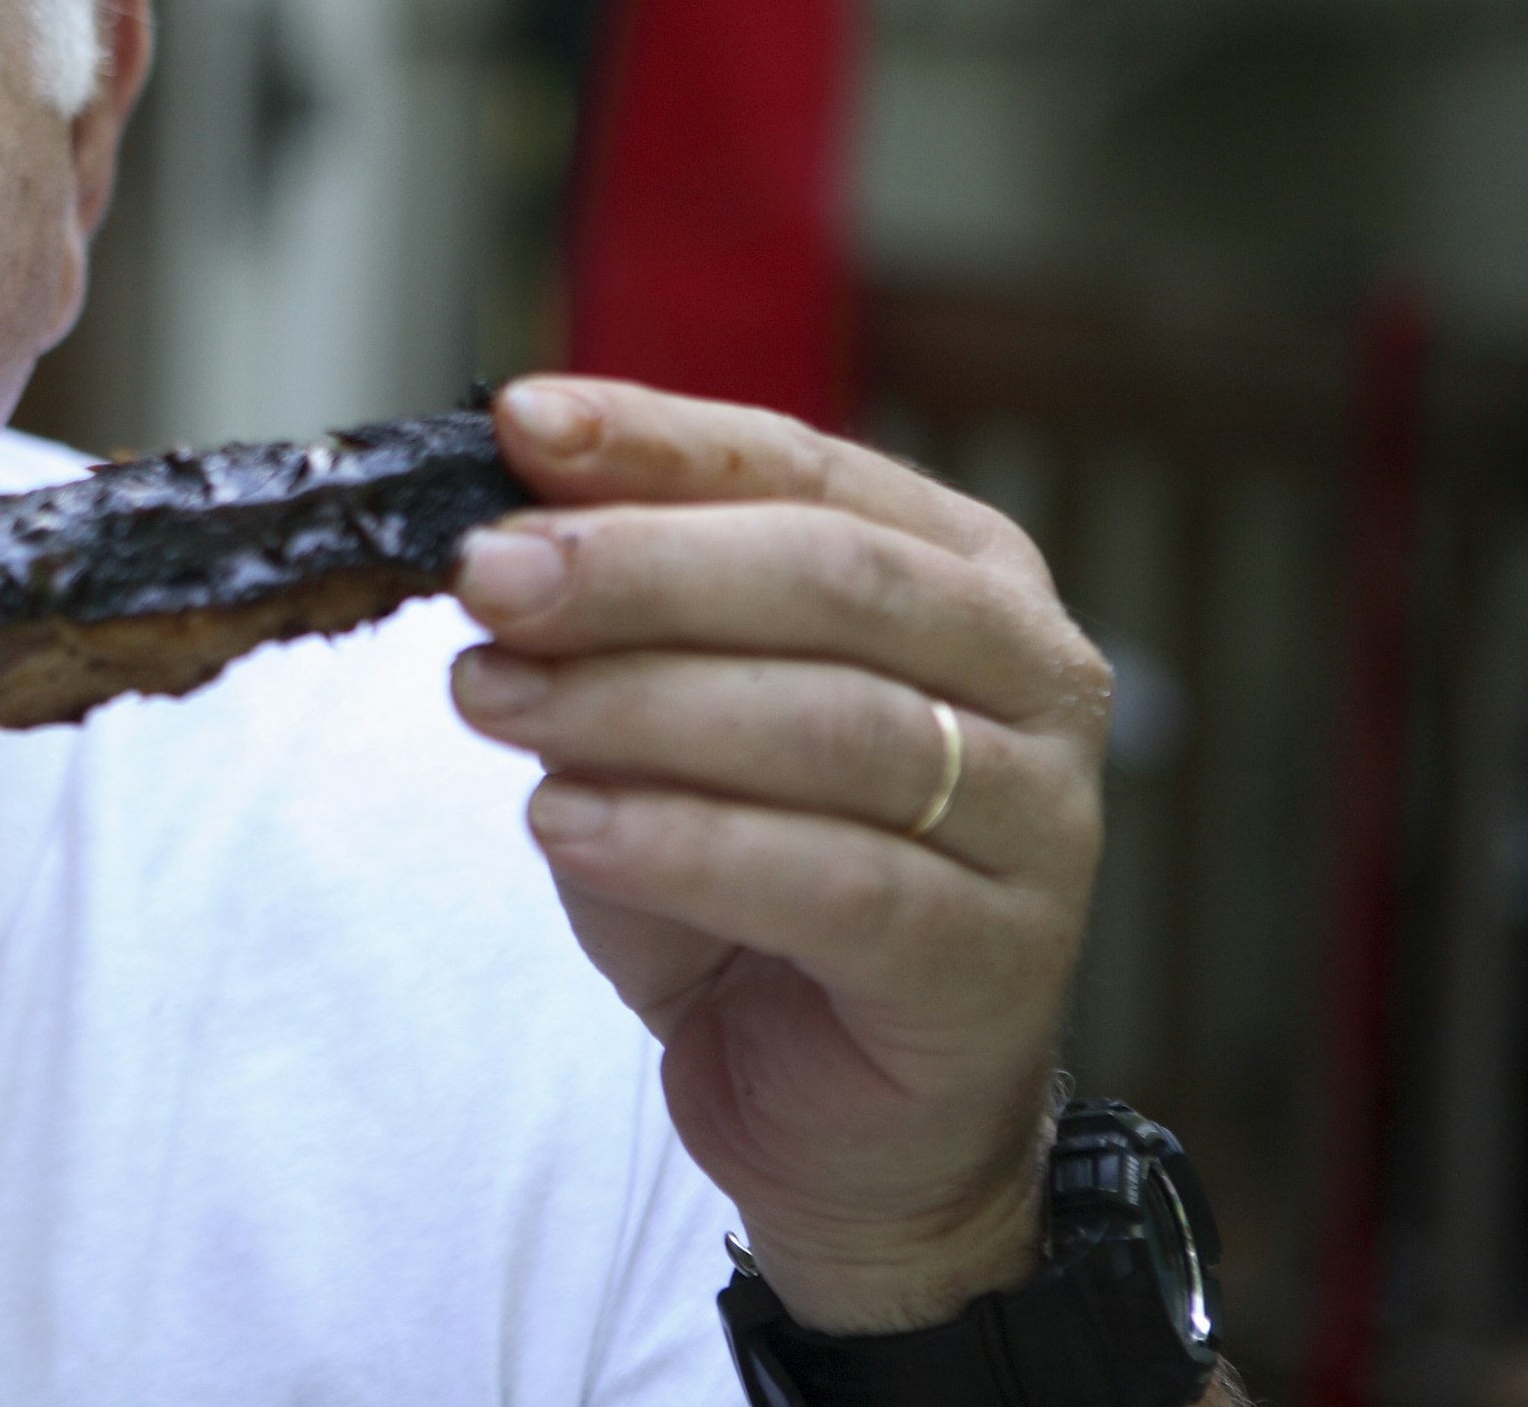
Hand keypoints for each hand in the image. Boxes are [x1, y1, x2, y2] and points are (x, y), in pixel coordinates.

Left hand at [447, 377, 1111, 1334]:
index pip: (802, 467)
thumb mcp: (658, 715)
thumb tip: (506, 517)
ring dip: (633, 702)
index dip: (657, 441)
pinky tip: (562, 823)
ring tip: (488, 699)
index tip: (518, 423)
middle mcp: (1031, 675)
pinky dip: (681, 842)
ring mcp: (1039, 823)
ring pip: (829, 726)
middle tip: (488, 575)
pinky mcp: (995, 965)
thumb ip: (611, 618)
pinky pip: (833, 883)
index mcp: (962, 570)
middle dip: (638, 568)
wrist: (835, 1104)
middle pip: (831, 579)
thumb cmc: (748, 876)